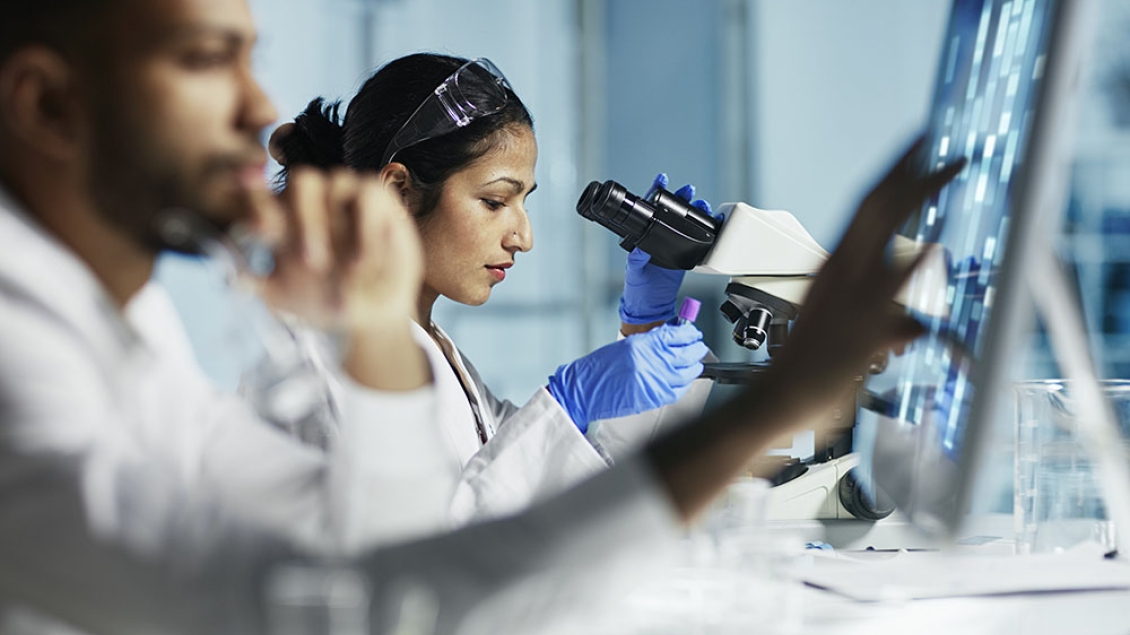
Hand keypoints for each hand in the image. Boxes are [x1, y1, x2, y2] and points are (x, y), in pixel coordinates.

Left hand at [247, 167, 421, 329]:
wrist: (366, 315)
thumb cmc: (321, 299)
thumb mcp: (283, 297)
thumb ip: (256, 284)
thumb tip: (230, 278)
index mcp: (282, 216)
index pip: (263, 195)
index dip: (256, 199)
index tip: (259, 225)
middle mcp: (313, 200)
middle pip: (302, 181)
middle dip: (304, 218)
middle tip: (309, 261)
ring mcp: (345, 196)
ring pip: (335, 181)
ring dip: (341, 227)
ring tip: (347, 269)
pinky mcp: (377, 199)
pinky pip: (368, 195)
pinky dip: (366, 228)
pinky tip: (363, 261)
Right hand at [547, 323, 709, 431]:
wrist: (585, 390)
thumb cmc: (601, 367)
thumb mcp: (626, 346)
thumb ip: (651, 342)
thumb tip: (673, 338)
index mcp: (644, 344)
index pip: (679, 336)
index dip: (691, 335)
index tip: (694, 335)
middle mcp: (652, 361)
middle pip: (688, 354)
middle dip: (697, 350)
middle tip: (698, 348)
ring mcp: (655, 381)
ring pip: (689, 373)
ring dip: (694, 367)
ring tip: (694, 364)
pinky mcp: (654, 398)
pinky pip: (679, 390)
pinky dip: (685, 384)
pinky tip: (684, 380)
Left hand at [619, 173, 714, 327]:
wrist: (652, 306)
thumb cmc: (638, 288)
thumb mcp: (634, 272)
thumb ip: (636, 260)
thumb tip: (640, 249)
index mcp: (642, 236)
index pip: (647, 210)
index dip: (654, 193)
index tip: (661, 180)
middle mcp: (657, 237)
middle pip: (669, 211)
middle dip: (679, 198)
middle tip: (688, 190)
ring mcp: (671, 244)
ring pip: (683, 222)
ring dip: (693, 211)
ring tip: (702, 203)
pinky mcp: (684, 254)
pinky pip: (694, 238)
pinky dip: (702, 228)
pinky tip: (708, 221)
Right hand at [762, 140, 965, 428]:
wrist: (779, 399)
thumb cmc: (807, 369)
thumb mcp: (853, 336)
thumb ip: (889, 324)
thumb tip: (918, 325)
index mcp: (834, 267)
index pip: (866, 209)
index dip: (892, 175)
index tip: (915, 149)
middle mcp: (840, 272)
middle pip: (875, 207)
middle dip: (907, 169)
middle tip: (932, 140)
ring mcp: (850, 294)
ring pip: (884, 231)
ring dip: (918, 195)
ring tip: (947, 167)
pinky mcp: (861, 324)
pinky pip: (890, 290)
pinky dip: (913, 265)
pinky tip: (934, 244)